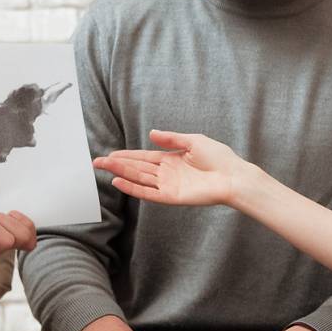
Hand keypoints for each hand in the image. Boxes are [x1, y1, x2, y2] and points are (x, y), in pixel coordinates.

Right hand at [94, 129, 248, 207]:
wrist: (234, 176)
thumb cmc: (219, 159)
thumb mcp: (194, 141)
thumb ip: (171, 138)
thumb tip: (151, 134)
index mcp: (171, 159)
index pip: (143, 158)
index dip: (126, 156)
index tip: (110, 154)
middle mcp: (167, 173)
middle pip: (137, 168)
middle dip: (117, 164)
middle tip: (97, 162)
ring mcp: (168, 185)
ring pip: (139, 178)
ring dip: (121, 174)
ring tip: (103, 168)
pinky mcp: (171, 196)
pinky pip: (148, 193)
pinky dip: (133, 188)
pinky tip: (119, 182)